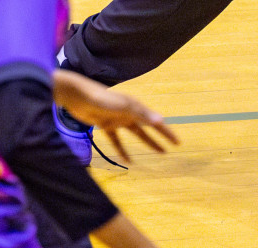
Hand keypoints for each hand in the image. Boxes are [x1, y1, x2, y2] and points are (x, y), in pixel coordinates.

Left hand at [53, 70, 178, 163]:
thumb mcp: (125, 106)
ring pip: (136, 134)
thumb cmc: (104, 99)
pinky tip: (127, 161)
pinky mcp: (106, 125)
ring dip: (146, 143)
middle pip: (148, 128)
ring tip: (158, 153)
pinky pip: (117, 140)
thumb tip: (160, 121)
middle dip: (160, 137)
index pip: (155, 122)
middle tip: (170, 148)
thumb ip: (142, 114)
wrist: (80, 97)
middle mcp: (130, 113)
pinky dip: (122, 150)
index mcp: (137, 107)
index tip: (177, 143)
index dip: (167, 132)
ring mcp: (118, 119)